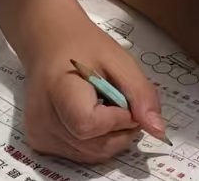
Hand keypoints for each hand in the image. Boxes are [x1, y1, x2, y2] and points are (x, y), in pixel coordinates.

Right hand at [15, 0, 166, 161]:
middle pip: (94, 146)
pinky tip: (93, 115)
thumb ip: (140, 94)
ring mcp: (40, 134)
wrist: (50, 43)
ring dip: (111, 136)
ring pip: (91, 155)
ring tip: (106, 105)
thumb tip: (158, 130)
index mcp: (57, 90)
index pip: (88, 124)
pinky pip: (81, 154)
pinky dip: (97, 141)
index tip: (124, 100)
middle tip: (122, 102)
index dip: (117, 118)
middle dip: (121, 130)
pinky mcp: (42, 143)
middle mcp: (42, 119)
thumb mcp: (119, 60)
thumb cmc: (83, 46)